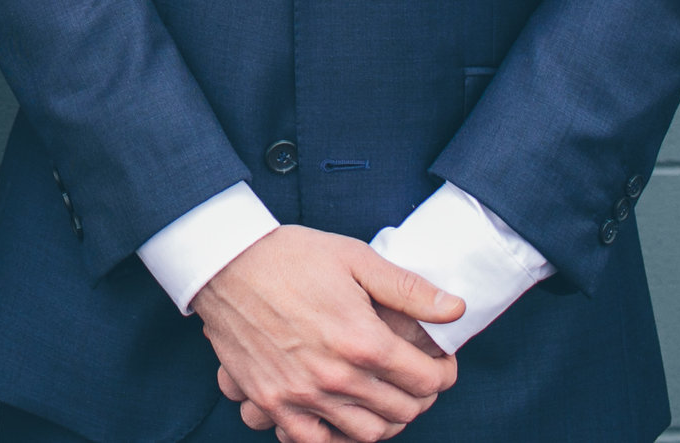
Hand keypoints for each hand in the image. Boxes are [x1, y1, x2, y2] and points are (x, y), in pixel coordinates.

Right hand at [191, 225, 460, 442]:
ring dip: (386, 420)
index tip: (441, 362)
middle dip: (421, 396)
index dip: (444, 372)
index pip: (427, 381)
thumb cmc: (289, 256)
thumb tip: (456, 309)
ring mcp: (302, 395)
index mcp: (362, 340)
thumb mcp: (355, 258)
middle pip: (403, 411)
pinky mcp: (273, 402)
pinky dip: (337, 438)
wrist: (223, 263)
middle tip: (417, 378)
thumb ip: (408, 289)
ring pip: (367, 435)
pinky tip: (343, 417)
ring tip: (385, 398)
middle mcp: (335, 377)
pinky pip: (315, 442)